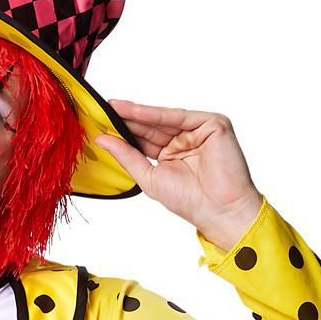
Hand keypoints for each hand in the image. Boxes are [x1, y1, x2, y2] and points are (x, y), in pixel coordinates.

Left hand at [96, 103, 264, 248]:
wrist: (218, 210)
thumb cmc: (190, 201)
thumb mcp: (149, 177)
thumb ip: (127, 156)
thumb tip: (102, 140)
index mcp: (172, 153)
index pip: (145, 138)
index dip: (124, 131)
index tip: (102, 124)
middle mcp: (186, 139)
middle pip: (153, 125)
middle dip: (129, 119)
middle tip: (104, 110)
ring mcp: (200, 130)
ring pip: (165, 118)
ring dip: (139, 113)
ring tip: (115, 108)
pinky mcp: (213, 123)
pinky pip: (180, 116)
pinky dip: (158, 114)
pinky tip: (136, 112)